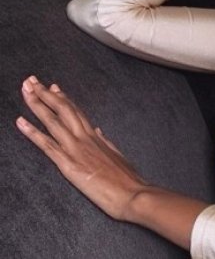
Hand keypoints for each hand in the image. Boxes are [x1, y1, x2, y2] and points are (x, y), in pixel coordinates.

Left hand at [16, 76, 147, 221]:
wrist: (134, 194)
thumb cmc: (129, 180)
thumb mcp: (119, 156)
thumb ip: (106, 142)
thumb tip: (98, 131)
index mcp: (96, 138)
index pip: (76, 112)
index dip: (63, 98)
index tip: (52, 87)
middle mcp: (85, 139)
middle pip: (63, 110)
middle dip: (45, 94)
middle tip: (31, 80)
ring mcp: (76, 150)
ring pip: (53, 122)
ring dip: (37, 104)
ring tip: (25, 90)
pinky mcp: (69, 164)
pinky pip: (47, 145)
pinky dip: (33, 132)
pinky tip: (20, 121)